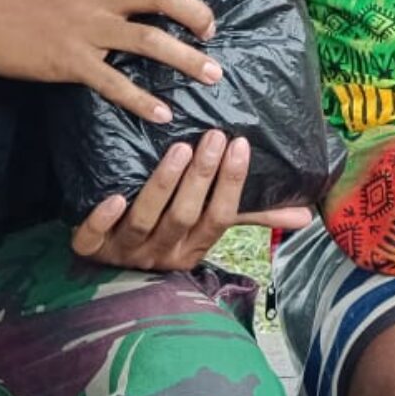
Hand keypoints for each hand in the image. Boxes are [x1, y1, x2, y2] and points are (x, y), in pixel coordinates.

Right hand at [0, 0, 231, 121]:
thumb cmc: (30, 0)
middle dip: (198, 14)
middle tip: (214, 34)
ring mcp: (86, 28)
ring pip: (148, 40)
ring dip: (185, 58)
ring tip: (212, 75)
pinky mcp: (69, 60)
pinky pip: (113, 82)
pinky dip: (141, 100)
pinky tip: (162, 114)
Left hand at [70, 129, 312, 269]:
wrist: (106, 258)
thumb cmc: (165, 233)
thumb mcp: (206, 225)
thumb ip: (249, 214)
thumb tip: (305, 214)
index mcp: (193, 249)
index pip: (219, 218)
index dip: (230, 183)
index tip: (240, 144)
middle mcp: (162, 254)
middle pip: (184, 217)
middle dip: (201, 177)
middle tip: (211, 136)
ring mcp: (125, 252)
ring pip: (145, 221)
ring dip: (162, 185)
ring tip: (178, 149)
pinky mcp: (90, 250)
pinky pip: (94, 239)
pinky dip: (104, 219)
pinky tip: (114, 196)